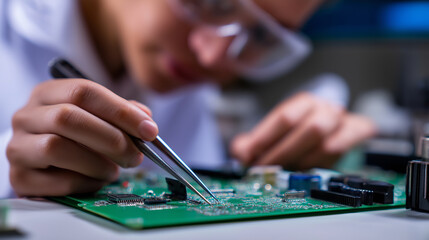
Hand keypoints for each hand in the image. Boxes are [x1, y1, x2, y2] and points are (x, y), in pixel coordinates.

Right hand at [7, 79, 157, 196]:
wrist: (37, 159)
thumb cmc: (72, 135)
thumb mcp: (94, 115)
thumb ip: (120, 114)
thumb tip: (146, 120)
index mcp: (48, 93)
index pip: (84, 92)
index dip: (121, 111)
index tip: (149, 130)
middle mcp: (27, 116)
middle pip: (68, 118)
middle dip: (112, 139)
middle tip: (136, 156)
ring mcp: (18, 147)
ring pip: (57, 148)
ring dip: (97, 163)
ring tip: (113, 170)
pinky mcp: (20, 178)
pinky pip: (56, 181)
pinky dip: (85, 183)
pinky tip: (96, 181)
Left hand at [231, 92, 375, 169]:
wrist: (327, 132)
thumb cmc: (295, 135)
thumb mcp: (269, 136)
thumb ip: (250, 143)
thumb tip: (241, 153)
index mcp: (302, 102)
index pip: (284, 117)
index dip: (265, 139)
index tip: (249, 156)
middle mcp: (325, 107)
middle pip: (311, 129)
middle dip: (284, 153)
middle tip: (266, 168)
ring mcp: (344, 121)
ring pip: (329, 143)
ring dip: (304, 162)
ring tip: (286, 171)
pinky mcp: (357, 132)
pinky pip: (344, 151)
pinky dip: (323, 164)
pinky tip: (307, 170)